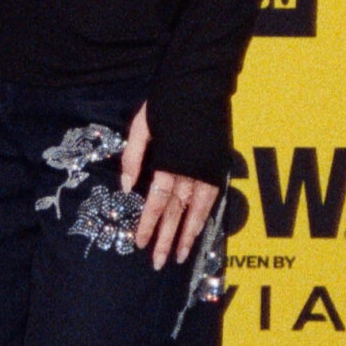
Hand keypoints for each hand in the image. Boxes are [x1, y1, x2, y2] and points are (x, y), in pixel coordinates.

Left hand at [121, 104, 218, 270]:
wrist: (200, 82)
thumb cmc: (166, 101)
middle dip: (166, 239)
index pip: (157, 202)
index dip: (148, 224)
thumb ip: (134, 159)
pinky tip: (198, 229)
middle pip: (177, 212)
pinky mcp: (219, 164)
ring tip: (179, 255)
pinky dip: (205, 216)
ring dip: (188, 235)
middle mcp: (191, 170)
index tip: (139, 243)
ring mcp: (208, 169)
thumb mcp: (141, 127)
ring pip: (198, 210)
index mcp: (169, 161)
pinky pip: (213, 197)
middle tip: (158, 262)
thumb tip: (127, 187)